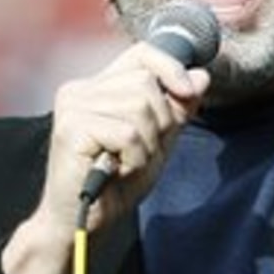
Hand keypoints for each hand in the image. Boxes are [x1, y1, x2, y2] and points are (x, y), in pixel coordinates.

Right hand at [2, 42, 209, 273]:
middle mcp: (81, 89)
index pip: (142, 53)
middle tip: (139, 151)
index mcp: (99, 86)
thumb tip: (202, 75)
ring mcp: (73, 106)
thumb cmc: (118, 181)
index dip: (170, 68)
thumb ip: (178, 108)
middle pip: (146, 83)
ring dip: (146, 144)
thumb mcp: (159, 140)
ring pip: (140, 107)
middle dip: (159, 122)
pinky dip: (134, 158)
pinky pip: (129, 134)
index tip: (188, 91)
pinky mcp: (72, 128)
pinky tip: (116, 170)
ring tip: (125, 162)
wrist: (86, 220)